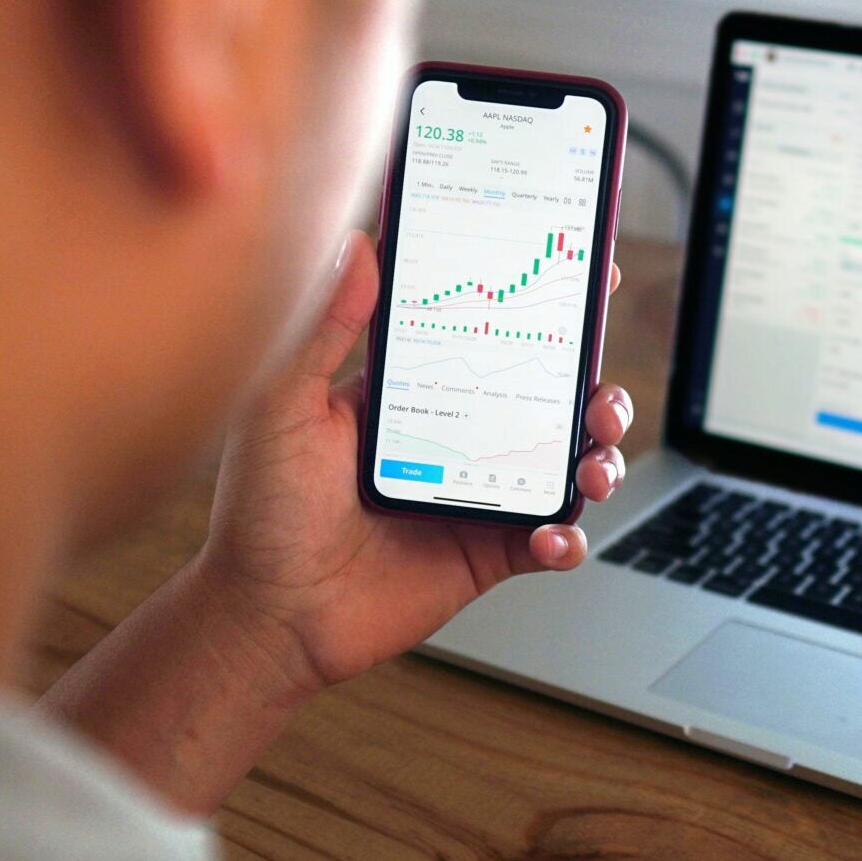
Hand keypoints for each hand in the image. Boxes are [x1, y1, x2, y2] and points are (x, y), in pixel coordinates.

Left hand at [196, 229, 631, 701]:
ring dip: (599, 455)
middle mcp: (456, 435)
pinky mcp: (487, 552)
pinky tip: (551, 535)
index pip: (489, 330)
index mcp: (414, 388)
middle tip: (600, 390)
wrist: (269, 616)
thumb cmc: (261, 511)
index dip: (539, 303)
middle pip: (550, 395)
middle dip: (594, 385)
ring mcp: (476, 493)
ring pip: (567, 462)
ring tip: (593, 464)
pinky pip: (551, 539)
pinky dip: (567, 537)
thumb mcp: (284, 403)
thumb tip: (357, 245)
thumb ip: (326, 326)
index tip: (581, 274)